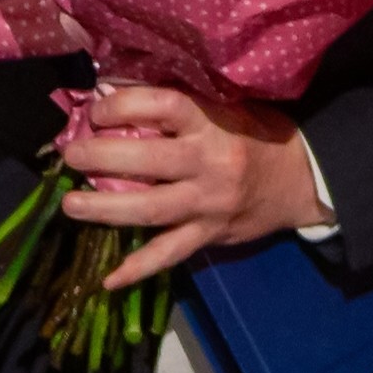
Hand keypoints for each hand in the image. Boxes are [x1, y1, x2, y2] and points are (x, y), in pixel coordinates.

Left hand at [61, 84, 330, 287]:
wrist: (303, 180)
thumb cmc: (258, 136)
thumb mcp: (227, 107)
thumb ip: (181, 107)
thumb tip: (117, 93)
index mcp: (213, 124)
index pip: (164, 106)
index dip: (124, 105)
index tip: (97, 110)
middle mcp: (210, 163)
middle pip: (148, 160)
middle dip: (101, 157)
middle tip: (70, 155)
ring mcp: (209, 204)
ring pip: (151, 209)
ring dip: (105, 210)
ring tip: (70, 205)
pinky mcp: (210, 235)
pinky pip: (170, 254)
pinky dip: (139, 268)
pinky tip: (109, 279)